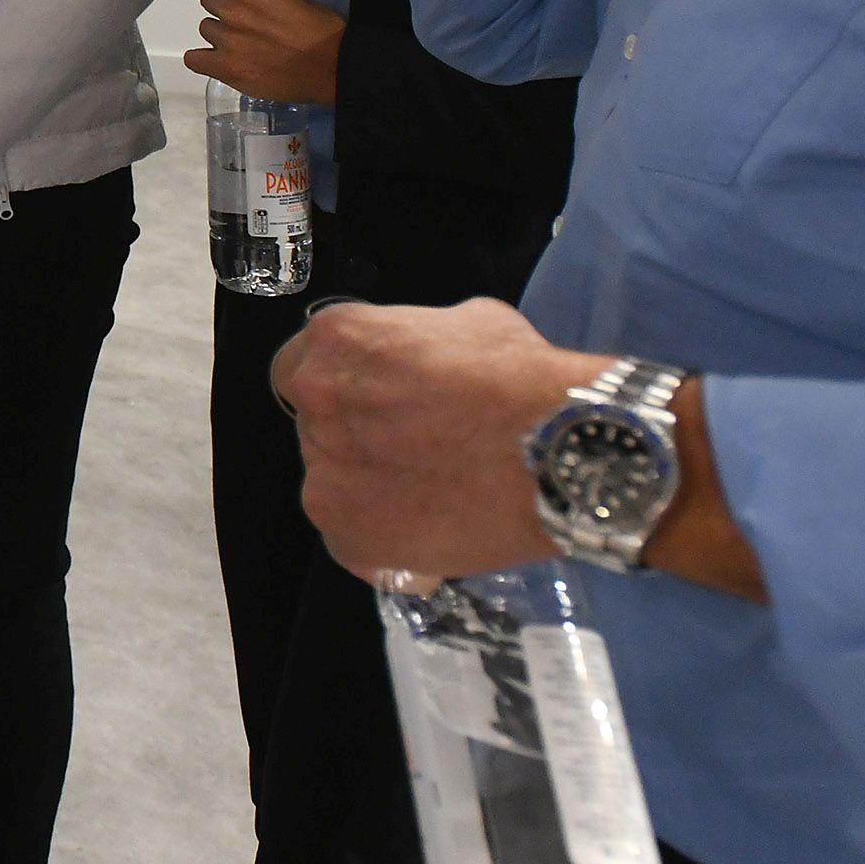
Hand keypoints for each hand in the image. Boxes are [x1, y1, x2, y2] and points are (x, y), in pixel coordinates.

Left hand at [187, 0, 344, 103]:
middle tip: (241, 17)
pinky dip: (202, 59)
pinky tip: (215, 60)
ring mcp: (226, 42)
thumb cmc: (319, 28)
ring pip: (205, 28)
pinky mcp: (226, 69)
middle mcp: (231, 11)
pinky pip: (194, 60)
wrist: (332, 67)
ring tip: (240, 43)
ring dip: (219, 32)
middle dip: (222, 5)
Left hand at [275, 300, 766, 597]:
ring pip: (334, 483)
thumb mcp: (468, 322)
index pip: (302, 365)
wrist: (562, 451)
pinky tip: (432, 531)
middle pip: (318, 425)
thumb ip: (419, 340)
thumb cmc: (522, 379)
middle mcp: (317, 401)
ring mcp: (326, 472)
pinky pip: (353, 540)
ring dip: (370, 489)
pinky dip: (385, 541)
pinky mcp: (348, 535)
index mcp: (337, 340)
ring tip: (433, 494)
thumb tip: (420, 359)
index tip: (373, 403)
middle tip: (413, 450)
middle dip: (357, 436)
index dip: (341, 387)